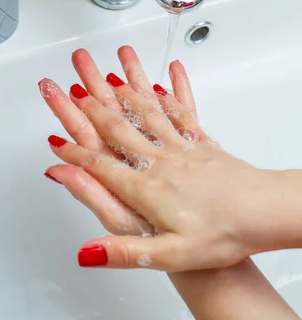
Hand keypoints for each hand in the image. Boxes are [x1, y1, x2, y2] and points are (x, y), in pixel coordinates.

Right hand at [39, 46, 291, 271]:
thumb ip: (123, 252)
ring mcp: (180, 147)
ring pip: (145, 109)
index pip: (99, 165)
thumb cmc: (223, 235)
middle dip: (89, 102)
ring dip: (124, 84)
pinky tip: (167, 74)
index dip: (73, 153)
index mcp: (146, 189)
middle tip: (71, 81)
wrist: (264, 213)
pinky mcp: (200, 142)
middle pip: (116, 126)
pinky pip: (181, 110)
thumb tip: (85, 251)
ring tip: (109, 64)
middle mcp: (159, 161)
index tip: (54, 139)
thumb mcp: (168, 255)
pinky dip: (171, 90)